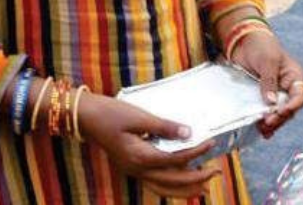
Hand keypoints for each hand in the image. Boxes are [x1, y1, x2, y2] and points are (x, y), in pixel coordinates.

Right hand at [77, 93, 219, 197]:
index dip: (196, 152)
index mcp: (140, 157)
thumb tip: (188, 133)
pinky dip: (170, 186)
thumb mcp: (139, 117)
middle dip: (197, 179)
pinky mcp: (132, 167)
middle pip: (172, 181)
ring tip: (204, 188)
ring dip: (185, 189)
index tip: (211, 143)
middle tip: (216, 172)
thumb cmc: (110, 114)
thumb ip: (164, 126)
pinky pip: (155, 183)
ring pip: (163, 188)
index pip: (175, 159)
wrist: (86, 117)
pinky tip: (180, 182)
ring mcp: (133, 170)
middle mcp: (137, 169)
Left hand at [230, 33, 302, 136]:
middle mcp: (286, 87)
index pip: (300, 95)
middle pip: (289, 108)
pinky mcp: (261, 97)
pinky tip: (260, 130)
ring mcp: (274, 94)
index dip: (293, 106)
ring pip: (278, 113)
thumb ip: (269, 81)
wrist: (242, 42)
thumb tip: (271, 102)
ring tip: (263, 130)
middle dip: (280, 118)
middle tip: (267, 123)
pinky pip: (266, 112)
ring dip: (272, 123)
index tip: (282, 112)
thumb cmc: (260, 46)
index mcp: (294, 76)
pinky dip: (264, 121)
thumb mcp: (267, 61)